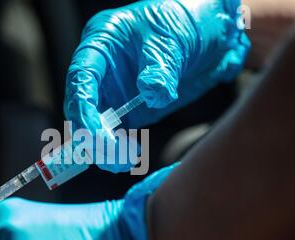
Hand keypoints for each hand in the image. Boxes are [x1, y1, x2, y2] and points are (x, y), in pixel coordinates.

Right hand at [64, 0, 248, 170]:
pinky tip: (131, 156)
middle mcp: (103, 70)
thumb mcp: (171, 39)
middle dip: (92, 134)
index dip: (83, 107)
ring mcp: (115, 92)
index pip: (81, 77)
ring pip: (95, 125)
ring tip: (124, 161)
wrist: (213, 35)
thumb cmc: (185, 22)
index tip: (94, 133)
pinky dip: (119, 149)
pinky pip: (116, 134)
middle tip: (112, 154)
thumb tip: (151, 93)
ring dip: (104, 147)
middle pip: (81, 106)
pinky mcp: (131, 110)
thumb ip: (159, 68)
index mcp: (101, 43)